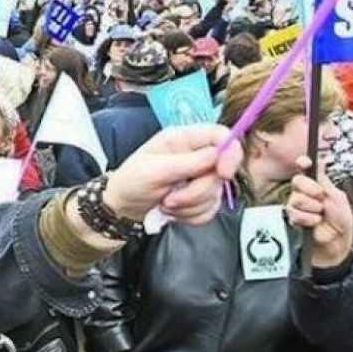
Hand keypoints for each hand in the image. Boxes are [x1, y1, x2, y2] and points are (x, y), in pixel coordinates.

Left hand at [104, 125, 243, 224]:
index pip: (222, 136)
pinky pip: (210, 210)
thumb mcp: (154, 170)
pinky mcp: (200, 198)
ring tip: (166, 203)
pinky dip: (191, 215)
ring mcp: (200, 178)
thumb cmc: (131, 182)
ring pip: (216, 194)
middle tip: (170, 197)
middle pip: (222, 171)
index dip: (230, 153)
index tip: (222, 173)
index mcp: (183, 139)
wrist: (122, 208)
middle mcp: (195, 155)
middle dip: (197, 191)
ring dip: (190, 206)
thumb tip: (216, 155)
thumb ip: (187, 162)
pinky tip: (173, 211)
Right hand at [286, 155, 352, 267]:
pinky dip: (307, 218)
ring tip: (320, 214)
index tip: (304, 163)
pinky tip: (315, 221)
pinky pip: (294, 213)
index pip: (305, 167)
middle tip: (321, 197)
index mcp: (316, 183)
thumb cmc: (340, 218)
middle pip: (297, 181)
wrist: (336, 239)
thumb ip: (325, 180)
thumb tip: (322, 160)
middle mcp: (304, 191)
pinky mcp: (293, 217)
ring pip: (295, 198)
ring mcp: (297, 204)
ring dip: (312, 207)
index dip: (303, 163)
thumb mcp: (337, 196)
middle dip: (310, 189)